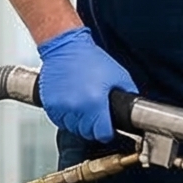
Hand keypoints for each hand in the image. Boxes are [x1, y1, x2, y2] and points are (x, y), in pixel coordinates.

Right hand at [36, 26, 135, 141]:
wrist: (65, 47)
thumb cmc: (91, 59)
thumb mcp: (120, 76)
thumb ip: (128, 98)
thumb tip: (132, 115)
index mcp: (96, 102)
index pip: (103, 134)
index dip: (108, 131)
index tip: (108, 126)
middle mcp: (77, 107)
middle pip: (88, 133)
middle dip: (93, 126)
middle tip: (96, 111)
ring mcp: (61, 107)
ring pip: (73, 128)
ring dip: (79, 122)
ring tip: (83, 104)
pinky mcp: (50, 106)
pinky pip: (61, 121)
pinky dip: (67, 116)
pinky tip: (72, 102)